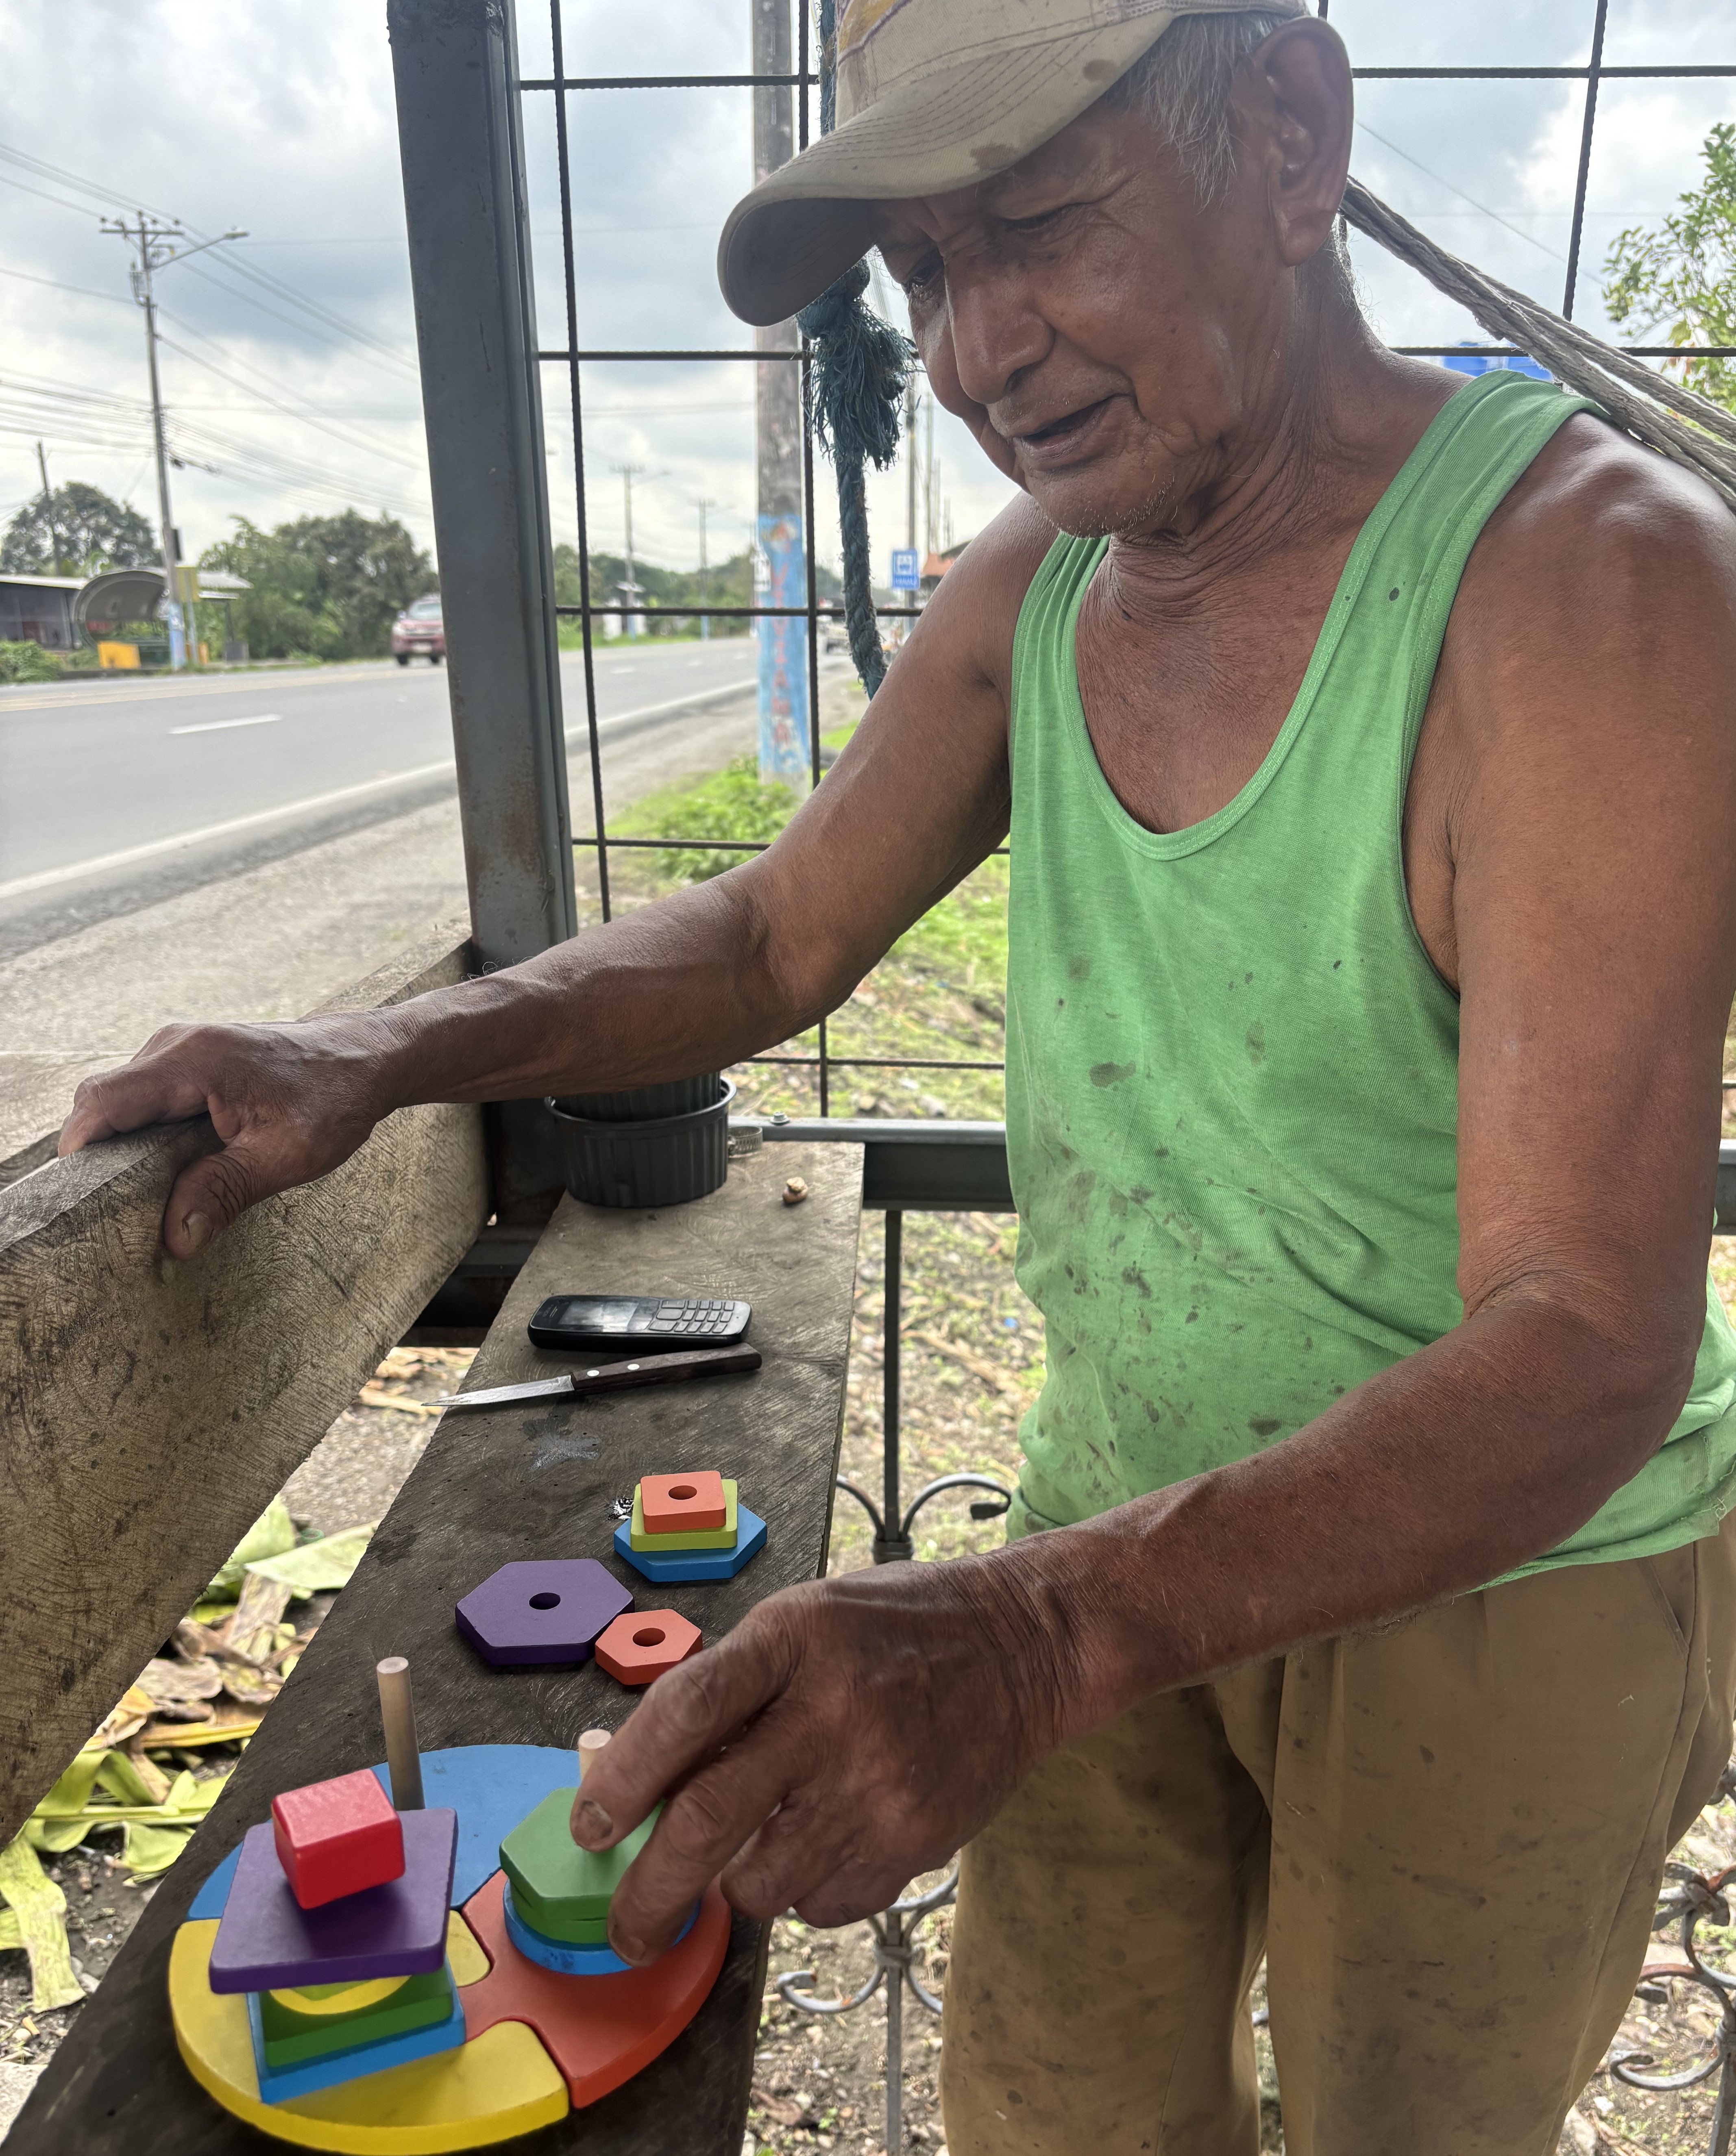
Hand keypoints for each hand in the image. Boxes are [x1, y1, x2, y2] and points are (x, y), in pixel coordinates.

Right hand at [57, 1014, 398, 1257]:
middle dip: (100, 1158)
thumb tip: (173, 1239)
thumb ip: (224, 1191)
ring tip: (145, 1198)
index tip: (83, 1203)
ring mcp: (181, 1050)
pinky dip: (147, 1134)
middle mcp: (177, 1045)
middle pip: (103, 1104)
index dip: (81, 1153)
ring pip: (124, 1102)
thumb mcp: (286, 1155)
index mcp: (193, 1060)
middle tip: (115, 1213)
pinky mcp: (191, 1062)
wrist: (369, 1058)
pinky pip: (147, 1098)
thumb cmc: (335, 1100)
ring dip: (126, 1148)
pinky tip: (170, 1171)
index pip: (101, 1102)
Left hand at [569, 1554, 1071, 1963]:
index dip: (621, 1779)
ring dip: (738, 1883)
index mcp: (793, 1641)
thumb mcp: (801, 1624)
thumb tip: (638, 1785)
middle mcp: (833, 1712)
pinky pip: (824, 1903)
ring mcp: (878, 1783)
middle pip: (709, 1821)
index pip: (685, 1713)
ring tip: (764, 1841)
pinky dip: (805, 1890)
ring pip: (763, 1881)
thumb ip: (726, 1692)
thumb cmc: (893, 1630)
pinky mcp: (915, 1839)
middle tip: (627, 1928)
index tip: (589, 1828)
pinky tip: (831, 1837)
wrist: (1022, 1647)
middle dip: (649, 1892)